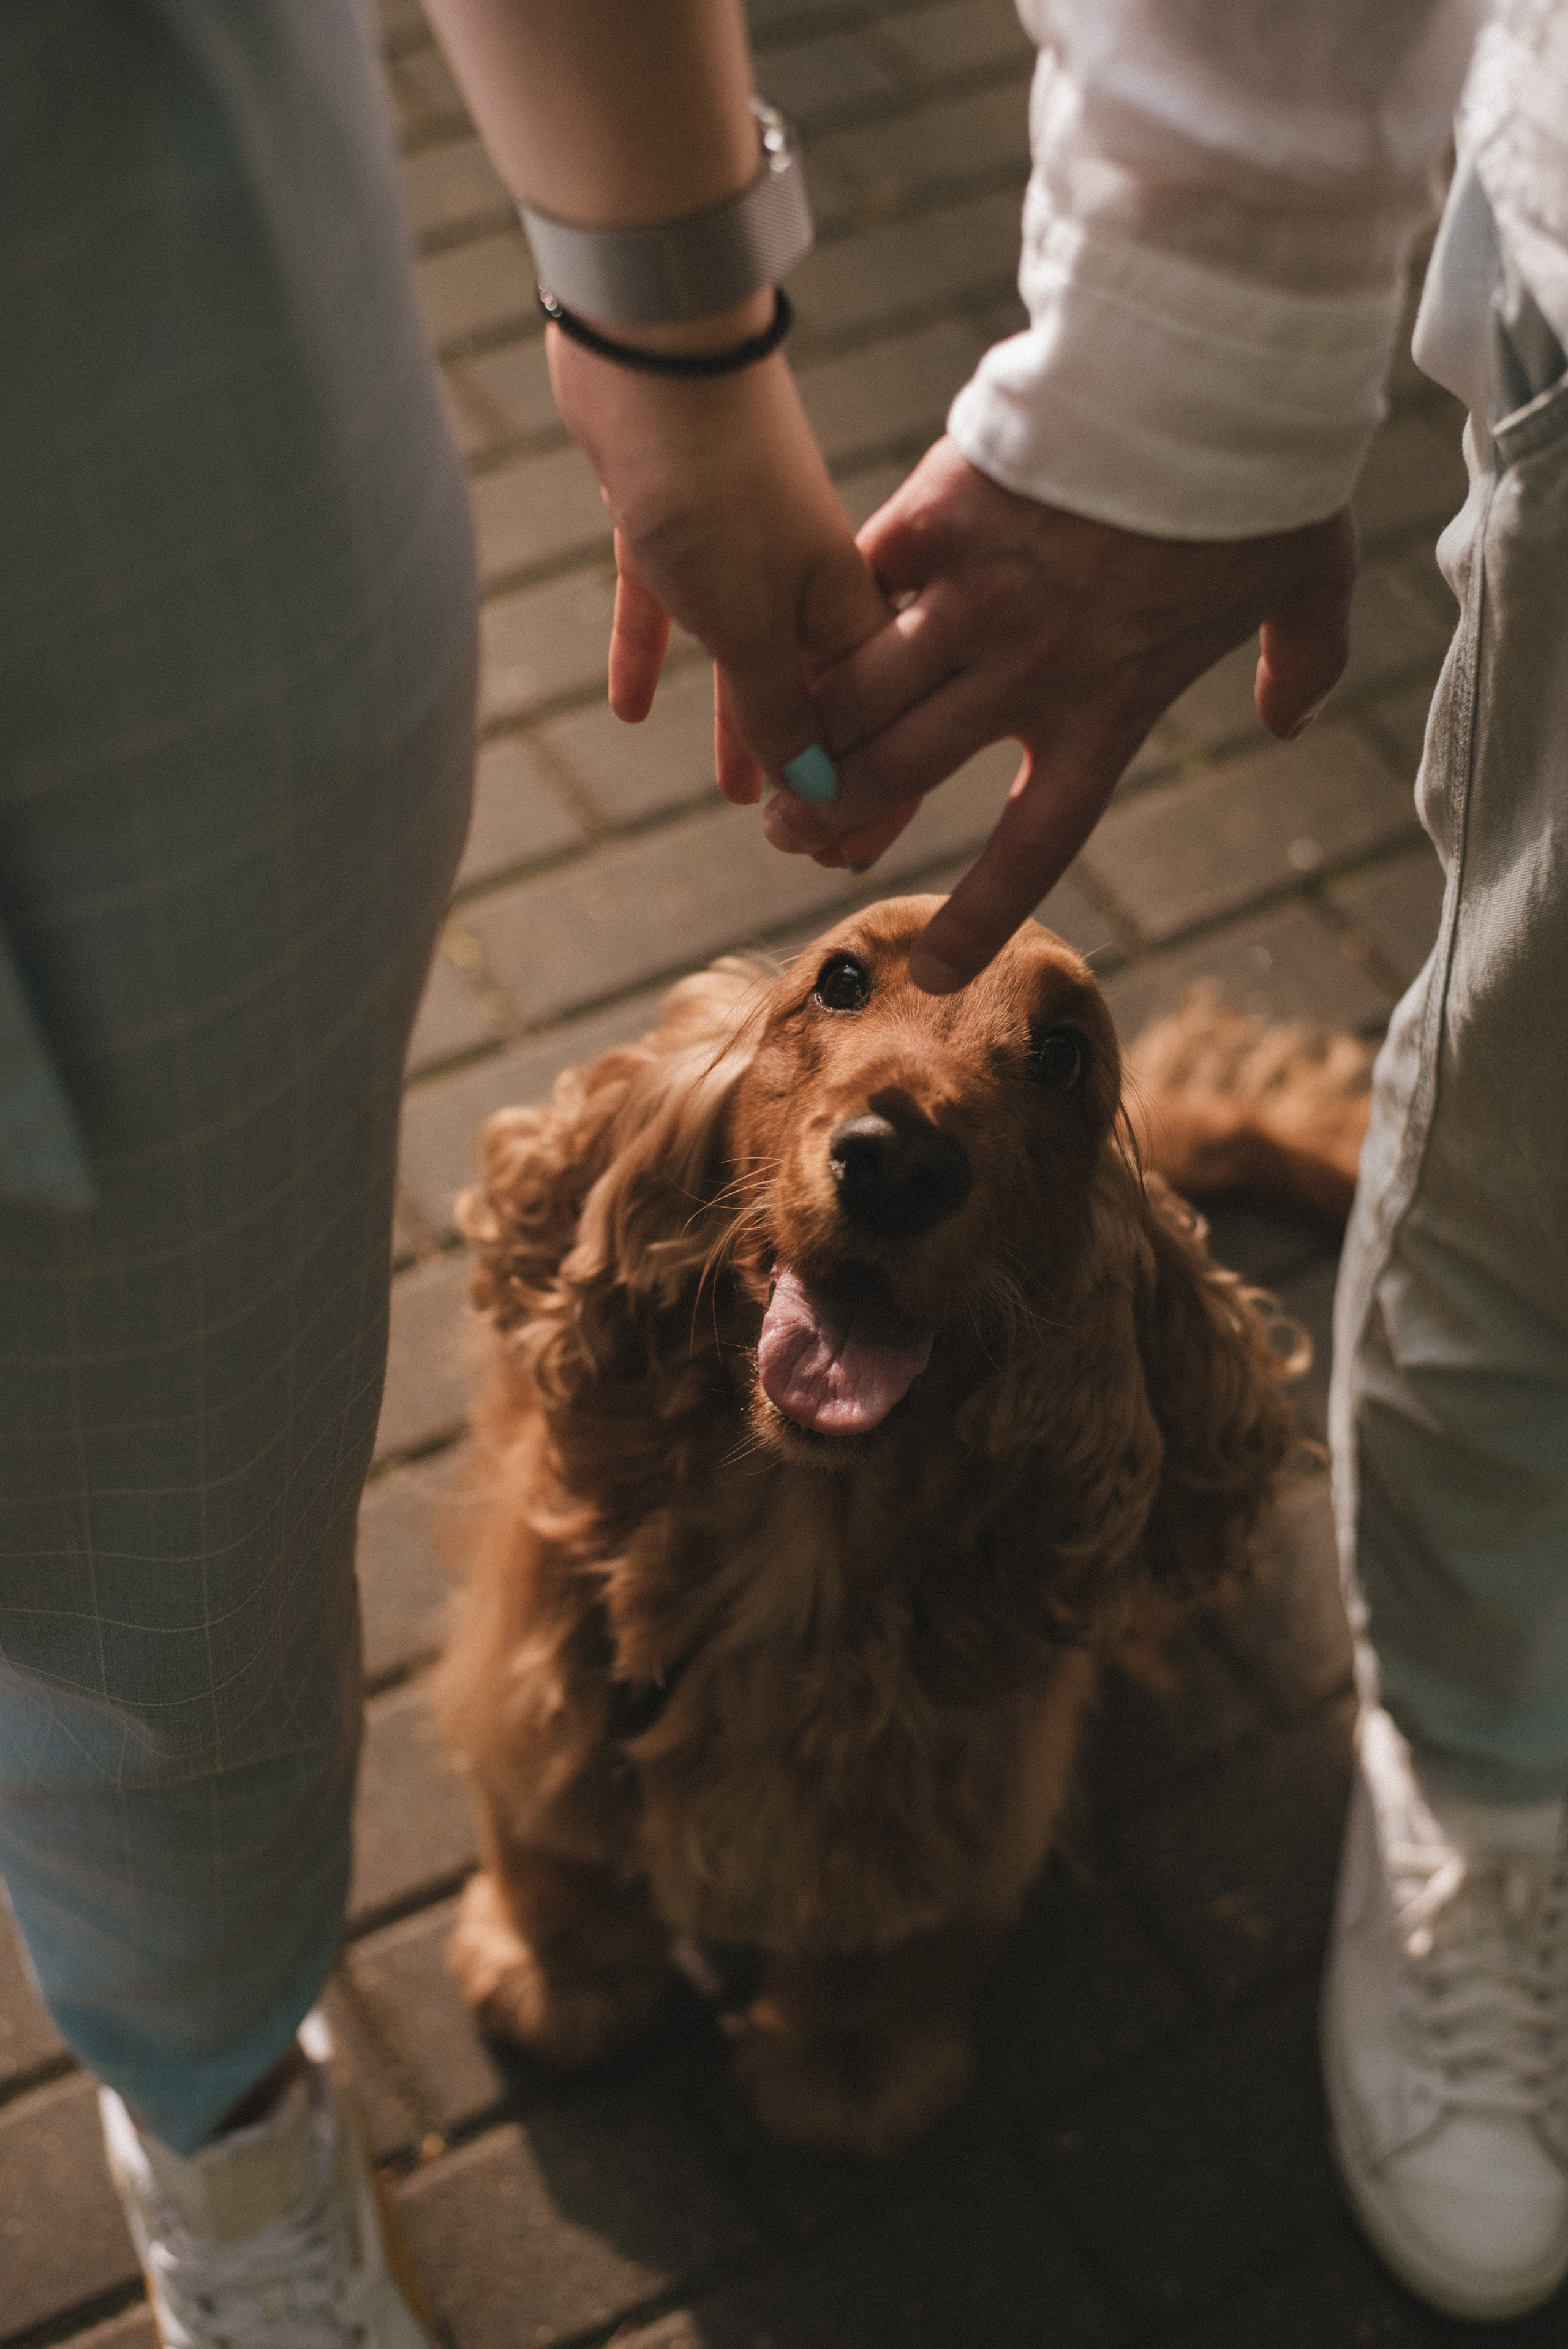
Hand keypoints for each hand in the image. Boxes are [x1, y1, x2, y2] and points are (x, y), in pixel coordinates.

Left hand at [546, 315, 893, 793]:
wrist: (650, 347)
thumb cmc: (712, 482)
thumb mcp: (748, 622)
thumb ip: (778, 708)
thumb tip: (812, 790)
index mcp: (840, 602)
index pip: (871, 715)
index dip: (868, 787)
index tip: (852, 855)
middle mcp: (796, 577)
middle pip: (809, 694)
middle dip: (807, 766)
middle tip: (801, 839)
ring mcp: (730, 547)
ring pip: (738, 660)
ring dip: (738, 726)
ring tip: (734, 794)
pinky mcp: (661, 521)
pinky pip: (660, 608)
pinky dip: (648, 656)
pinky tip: (627, 710)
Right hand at [765, 437, 1357, 989]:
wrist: (1215, 362)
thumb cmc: (1263, 474)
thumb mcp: (1310, 577)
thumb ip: (1302, 660)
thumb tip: (1287, 720)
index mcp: (1111, 707)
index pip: (1032, 843)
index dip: (978, 915)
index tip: (934, 972)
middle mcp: (1029, 669)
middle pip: (903, 771)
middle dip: (834, 815)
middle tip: (792, 835)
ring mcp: (977, 594)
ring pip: (861, 695)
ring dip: (805, 739)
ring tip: (767, 770)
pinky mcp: (942, 513)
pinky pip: (861, 586)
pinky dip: (823, 621)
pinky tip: (784, 642)